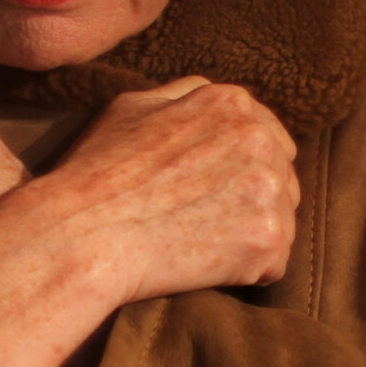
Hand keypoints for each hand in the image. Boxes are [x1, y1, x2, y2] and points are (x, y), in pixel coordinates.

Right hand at [47, 76, 300, 303]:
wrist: (84, 234)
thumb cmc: (98, 171)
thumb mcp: (132, 106)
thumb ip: (184, 95)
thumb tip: (212, 97)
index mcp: (231, 104)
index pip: (269, 136)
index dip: (243, 168)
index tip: (216, 190)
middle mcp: (260, 139)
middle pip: (281, 178)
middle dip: (252, 201)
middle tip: (205, 222)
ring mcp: (268, 189)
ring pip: (281, 220)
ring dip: (251, 236)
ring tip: (202, 244)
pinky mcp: (267, 238)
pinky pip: (275, 263)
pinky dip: (248, 272)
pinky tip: (208, 267)